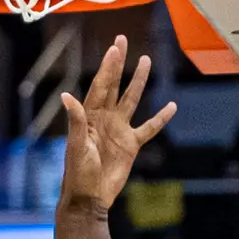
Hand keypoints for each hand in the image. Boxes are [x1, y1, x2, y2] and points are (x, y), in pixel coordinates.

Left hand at [58, 36, 175, 212]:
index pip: (100, 86)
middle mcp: (104, 119)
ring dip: (138, 81)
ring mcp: (118, 130)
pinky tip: (171, 107)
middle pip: (113, 85)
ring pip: (131, 100)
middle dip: (118, 64)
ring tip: (146, 61)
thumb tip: (67, 96)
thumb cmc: (77, 173)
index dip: (108, 67)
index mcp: (90, 117)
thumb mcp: (77, 147)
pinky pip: (149, 128)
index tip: (115, 48)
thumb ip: (76, 121)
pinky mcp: (131, 145)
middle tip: (122, 41)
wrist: (89, 197)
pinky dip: (161, 118)